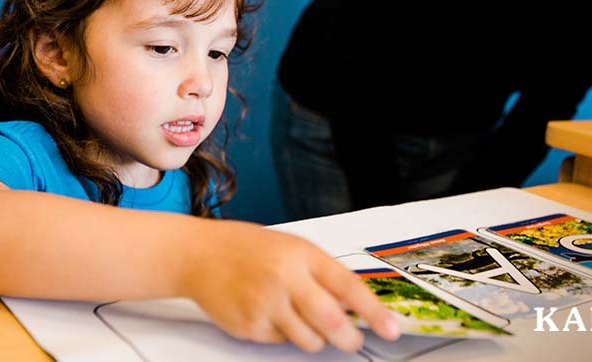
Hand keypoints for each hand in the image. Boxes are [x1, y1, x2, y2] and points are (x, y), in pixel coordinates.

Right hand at [178, 220, 399, 351]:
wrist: (199, 254)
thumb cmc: (247, 248)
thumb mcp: (292, 248)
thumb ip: (323, 274)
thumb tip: (355, 305)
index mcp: (301, 255)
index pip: (348, 286)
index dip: (374, 311)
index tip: (392, 328)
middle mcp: (285, 279)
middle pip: (332, 322)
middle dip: (350, 338)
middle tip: (354, 340)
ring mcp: (266, 305)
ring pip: (309, 341)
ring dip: (316, 338)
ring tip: (299, 316)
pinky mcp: (250, 327)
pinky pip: (280, 342)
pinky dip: (283, 335)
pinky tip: (269, 313)